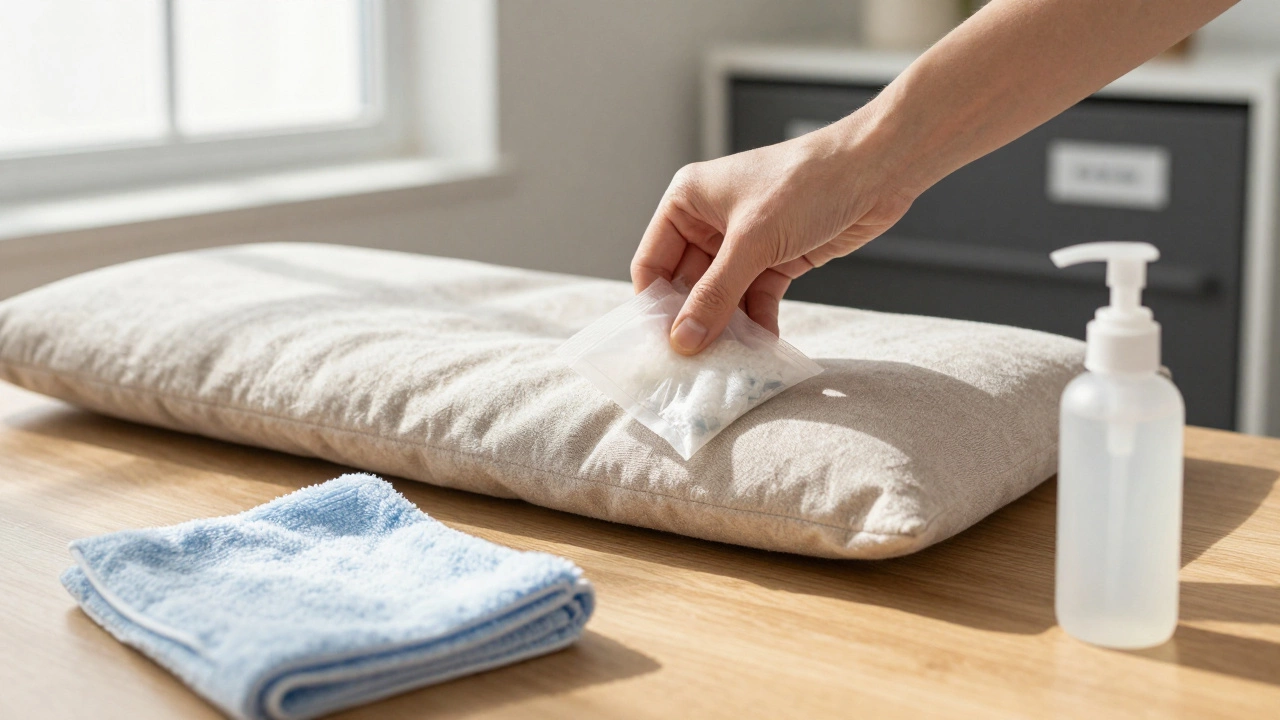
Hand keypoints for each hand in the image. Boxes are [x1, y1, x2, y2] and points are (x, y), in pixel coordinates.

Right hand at [630, 109, 916, 354]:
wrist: (877, 169)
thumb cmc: (808, 182)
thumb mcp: (753, 241)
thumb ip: (716, 294)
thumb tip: (683, 340)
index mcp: (687, 201)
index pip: (653, 263)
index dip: (656, 305)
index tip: (663, 347)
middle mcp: (710, 221)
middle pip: (687, 285)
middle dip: (694, 322)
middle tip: (695, 364)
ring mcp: (744, 243)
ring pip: (722, 297)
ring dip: (727, 328)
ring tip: (729, 363)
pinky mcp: (776, 259)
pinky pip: (755, 300)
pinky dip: (758, 323)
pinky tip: (762, 349)